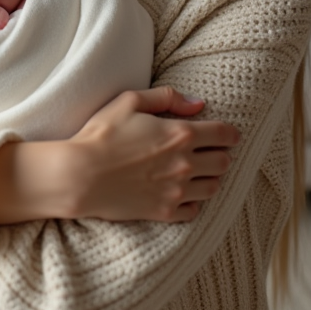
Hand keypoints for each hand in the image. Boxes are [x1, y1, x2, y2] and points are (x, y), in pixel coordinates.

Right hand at [65, 87, 239, 221]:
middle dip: (221, 155)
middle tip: (211, 152)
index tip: (229, 135)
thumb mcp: (129, 101)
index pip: (223, 134)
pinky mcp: (164, 211)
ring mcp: (176, 190)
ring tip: (198, 173)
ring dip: (210, 178)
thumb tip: (198, 103)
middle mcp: (185, 163)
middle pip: (224, 163)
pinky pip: (194, 211)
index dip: (230, 134)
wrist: (80, 175)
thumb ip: (167, 97)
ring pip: (213, 187)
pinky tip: (182, 193)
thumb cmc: (102, 134)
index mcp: (181, 134)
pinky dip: (193, 202)